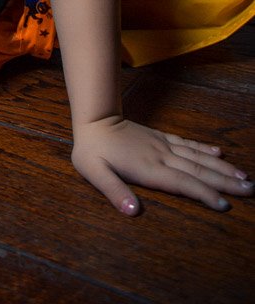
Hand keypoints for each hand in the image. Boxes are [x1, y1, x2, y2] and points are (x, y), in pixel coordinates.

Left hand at [72, 116, 253, 214]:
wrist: (93, 119)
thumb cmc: (92, 151)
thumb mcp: (94, 172)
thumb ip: (114, 191)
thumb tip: (133, 212)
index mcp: (149, 168)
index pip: (182, 183)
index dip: (203, 194)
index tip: (225, 205)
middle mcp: (161, 156)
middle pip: (198, 170)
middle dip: (225, 181)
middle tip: (251, 189)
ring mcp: (162, 146)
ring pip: (197, 157)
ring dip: (221, 167)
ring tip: (244, 176)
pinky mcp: (160, 138)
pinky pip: (186, 143)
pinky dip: (204, 149)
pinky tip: (218, 153)